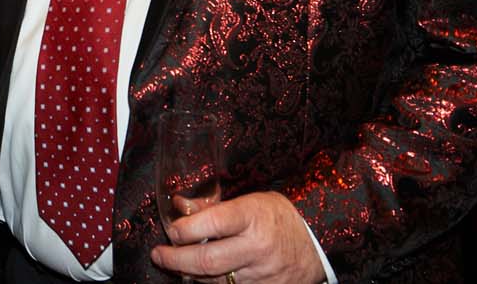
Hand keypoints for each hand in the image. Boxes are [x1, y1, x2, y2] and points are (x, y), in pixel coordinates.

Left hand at [151, 191, 323, 283]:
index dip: (183, 229)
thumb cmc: (279, 217)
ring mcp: (261, 274)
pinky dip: (211, 283)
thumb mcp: (250, 201)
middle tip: (159, 255)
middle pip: (206, 260)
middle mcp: (256, 247)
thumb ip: (214, 206)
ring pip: (214, 280)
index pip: (211, 223)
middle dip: (175, 259)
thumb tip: (179, 207)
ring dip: (189, 273)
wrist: (317, 245)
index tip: (171, 230)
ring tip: (174, 263)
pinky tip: (198, 275)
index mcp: (252, 217)